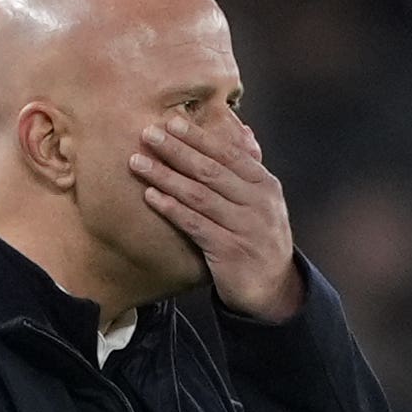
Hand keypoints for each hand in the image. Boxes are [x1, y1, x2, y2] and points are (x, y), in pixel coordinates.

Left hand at [130, 116, 302, 321]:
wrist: (273, 288)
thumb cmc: (260, 237)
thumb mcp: (263, 200)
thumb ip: (249, 168)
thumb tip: (243, 131)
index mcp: (264, 184)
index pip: (228, 154)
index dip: (198, 138)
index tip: (171, 122)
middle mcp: (257, 202)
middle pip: (210, 170)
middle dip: (176, 150)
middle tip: (148, 134)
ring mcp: (244, 226)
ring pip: (199, 195)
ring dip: (165, 176)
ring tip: (138, 162)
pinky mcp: (229, 251)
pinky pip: (195, 224)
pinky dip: (172, 209)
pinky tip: (151, 196)